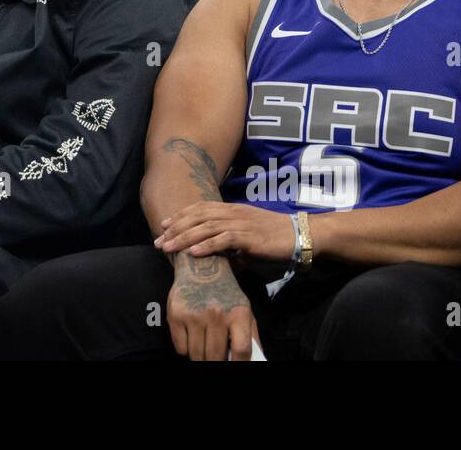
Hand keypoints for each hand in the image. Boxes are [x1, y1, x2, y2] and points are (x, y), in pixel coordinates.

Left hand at [155, 200, 296, 261]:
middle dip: (176, 228)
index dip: (181, 215)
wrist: (301, 235)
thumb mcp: (247, 236)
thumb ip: (229, 240)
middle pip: (198, 216)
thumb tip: (213, 252)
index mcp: (232, 210)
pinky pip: (224, 239)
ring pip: (206, 227)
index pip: (201, 208)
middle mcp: (234, 213)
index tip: (164, 225)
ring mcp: (242, 223)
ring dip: (184, 237)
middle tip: (159, 240)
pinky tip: (193, 253)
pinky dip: (207, 245)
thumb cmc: (274, 237)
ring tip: (168, 247)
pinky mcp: (251, 237)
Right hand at [167, 253, 261, 360]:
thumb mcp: (244, 309)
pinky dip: (186, 350)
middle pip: (216, 357)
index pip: (242, 350)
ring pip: (197, 355)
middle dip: (216, 363)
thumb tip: (255, 360)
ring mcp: (194, 315)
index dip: (239, 364)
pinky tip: (192, 339)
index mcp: (238, 313)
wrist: (200, 267)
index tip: (235, 366)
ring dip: (200, 358)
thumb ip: (251, 335)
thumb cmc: (225, 293)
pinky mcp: (175, 316)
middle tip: (216, 359)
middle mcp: (216, 314)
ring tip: (204, 349)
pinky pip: (181, 349)